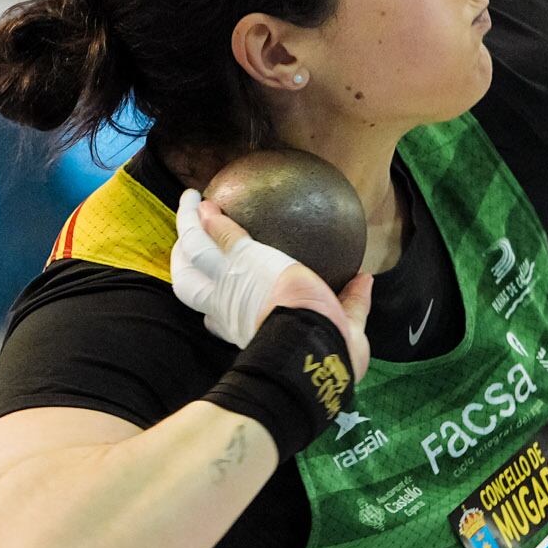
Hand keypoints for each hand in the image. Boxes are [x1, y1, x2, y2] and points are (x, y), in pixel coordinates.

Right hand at [174, 190, 373, 380]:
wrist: (311, 344)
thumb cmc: (328, 347)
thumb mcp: (348, 329)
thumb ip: (354, 303)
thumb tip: (366, 280)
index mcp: (245, 331)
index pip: (217, 321)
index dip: (211, 312)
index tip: (213, 304)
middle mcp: (227, 310)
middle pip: (189, 284)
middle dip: (181, 262)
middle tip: (181, 245)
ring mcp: (228, 284)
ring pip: (192, 254)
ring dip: (185, 227)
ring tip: (187, 204)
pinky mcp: (239, 261)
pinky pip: (216, 234)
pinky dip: (205, 217)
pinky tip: (204, 199)